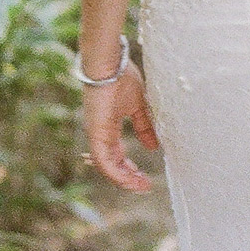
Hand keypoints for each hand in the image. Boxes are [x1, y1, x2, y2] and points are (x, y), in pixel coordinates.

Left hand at [83, 61, 160, 191]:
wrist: (109, 63)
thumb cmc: (121, 77)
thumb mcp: (138, 106)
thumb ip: (144, 126)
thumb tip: (153, 145)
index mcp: (108, 127)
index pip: (116, 155)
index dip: (129, 169)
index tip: (144, 177)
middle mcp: (100, 134)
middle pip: (111, 165)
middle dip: (128, 178)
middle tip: (144, 186)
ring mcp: (96, 135)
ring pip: (107, 167)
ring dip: (124, 180)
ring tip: (141, 187)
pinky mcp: (96, 134)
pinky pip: (104, 161)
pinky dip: (117, 173)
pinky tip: (130, 180)